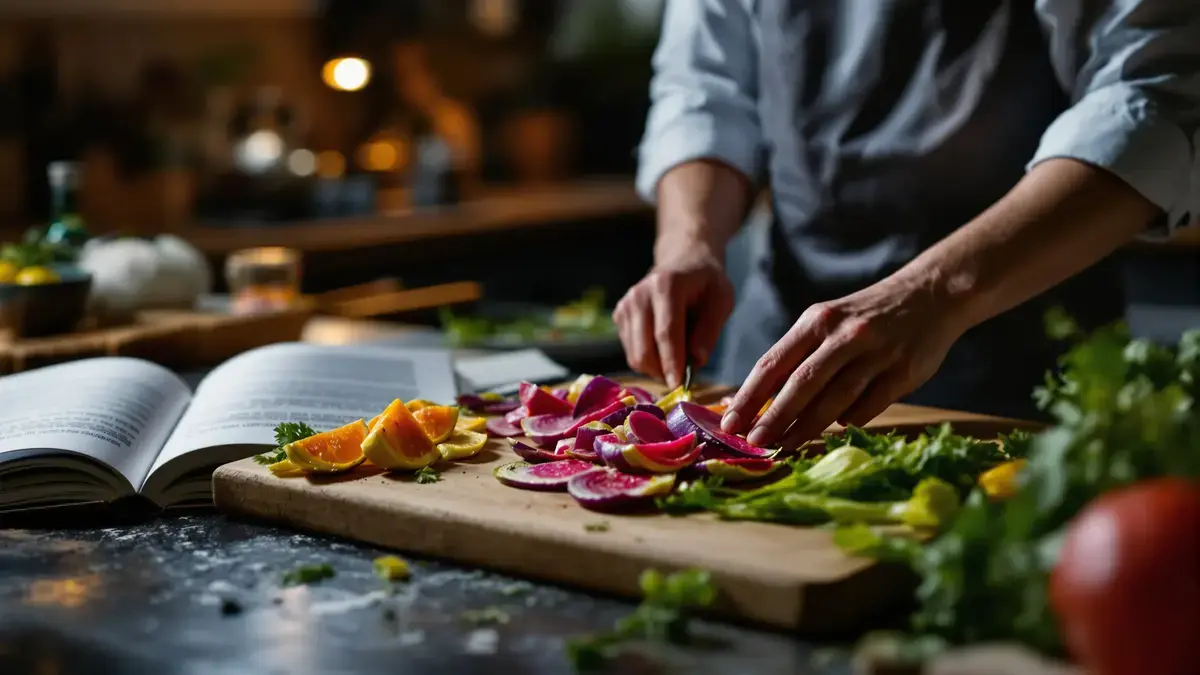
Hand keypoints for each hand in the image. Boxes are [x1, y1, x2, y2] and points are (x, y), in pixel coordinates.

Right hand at [614, 242, 734, 386]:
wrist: (683, 262)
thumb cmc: (706, 283)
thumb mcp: (722, 300)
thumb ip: (710, 329)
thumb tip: (697, 360)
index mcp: (666, 285)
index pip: (666, 333)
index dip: (672, 363)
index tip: (680, 386)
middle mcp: (639, 295)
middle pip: (645, 349)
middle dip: (663, 371)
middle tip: (683, 378)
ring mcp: (626, 305)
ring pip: (636, 355)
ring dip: (657, 368)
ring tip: (677, 360)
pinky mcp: (619, 315)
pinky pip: (631, 351)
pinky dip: (649, 359)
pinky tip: (664, 349)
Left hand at [719, 272, 968, 449]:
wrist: (930, 294)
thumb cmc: (864, 316)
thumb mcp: (827, 320)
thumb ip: (796, 355)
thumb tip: (753, 400)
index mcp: (816, 320)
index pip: (772, 363)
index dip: (748, 396)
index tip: (729, 423)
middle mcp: (844, 335)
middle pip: (801, 384)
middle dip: (773, 417)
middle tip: (753, 443)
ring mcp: (876, 353)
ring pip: (835, 399)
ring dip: (807, 427)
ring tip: (785, 446)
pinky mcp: (904, 371)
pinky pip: (870, 405)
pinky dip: (850, 419)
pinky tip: (838, 426)